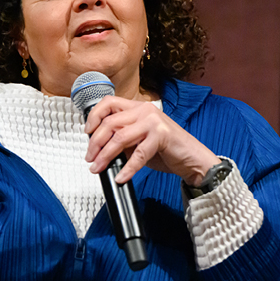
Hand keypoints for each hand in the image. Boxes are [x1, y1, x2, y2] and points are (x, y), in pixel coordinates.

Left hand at [84, 96, 220, 185]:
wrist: (192, 158)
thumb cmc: (166, 149)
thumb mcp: (139, 140)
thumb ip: (122, 139)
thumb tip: (100, 148)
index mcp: (138, 107)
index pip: (108, 102)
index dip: (94, 117)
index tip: (87, 133)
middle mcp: (145, 110)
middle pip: (110, 122)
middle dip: (95, 143)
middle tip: (90, 158)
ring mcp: (154, 121)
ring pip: (119, 137)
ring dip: (105, 155)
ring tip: (98, 168)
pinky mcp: (162, 136)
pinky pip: (137, 154)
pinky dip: (127, 169)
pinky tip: (121, 177)